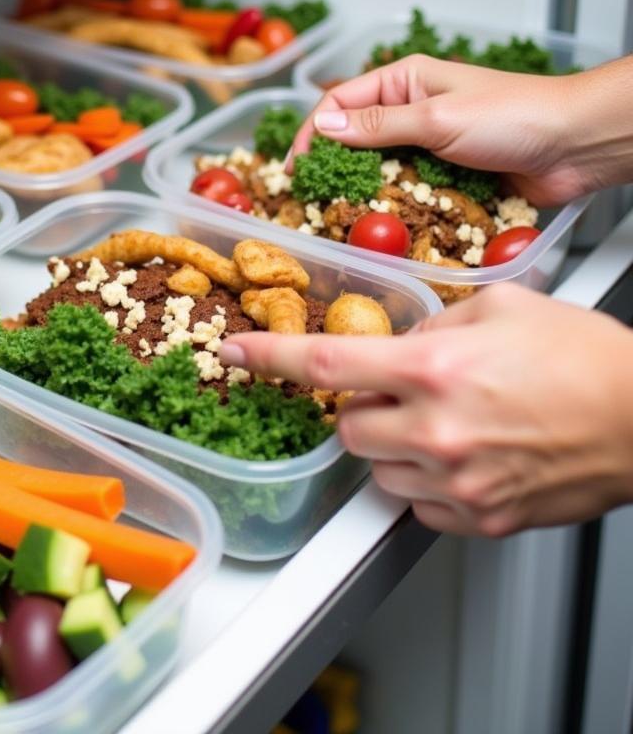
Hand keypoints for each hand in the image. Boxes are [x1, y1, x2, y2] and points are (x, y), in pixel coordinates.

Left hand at [219, 284, 632, 535]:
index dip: (270, 356)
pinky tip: (464, 455)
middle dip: (362, 406)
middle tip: (405, 392)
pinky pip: (417, 504)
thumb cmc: (587, 358)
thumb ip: (434, 322)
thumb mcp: (502, 307)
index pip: (326, 362)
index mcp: (435, 368)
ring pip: (377, 468)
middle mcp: (438, 428)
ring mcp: (459, 479)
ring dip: (393, 445)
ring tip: (446, 423)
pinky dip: (425, 481)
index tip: (236, 351)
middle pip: (346, 426)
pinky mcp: (481, 516)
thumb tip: (398, 336)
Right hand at [289, 54, 632, 205]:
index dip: (312, 136)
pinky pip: (410, 193)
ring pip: (381, 171)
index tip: (295, 170)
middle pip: (356, 140)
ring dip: (365, 192)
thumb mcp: (436, 117)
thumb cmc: (514, 115)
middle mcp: (412, 110)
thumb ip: (377, 125)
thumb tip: (324, 127)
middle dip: (334, 168)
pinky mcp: (447, 177)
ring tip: (342, 216)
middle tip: (312, 199)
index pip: (340, 105)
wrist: (577, 145)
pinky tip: (384, 224)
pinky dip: (397, 208)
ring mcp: (430, 146)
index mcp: (405, 81)